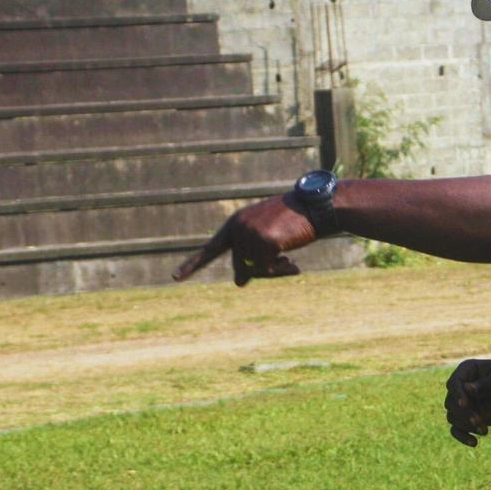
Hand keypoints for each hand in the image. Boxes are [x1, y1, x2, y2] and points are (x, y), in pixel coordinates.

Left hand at [172, 193, 316, 286]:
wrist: (314, 207)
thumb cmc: (293, 221)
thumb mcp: (267, 236)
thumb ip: (250, 253)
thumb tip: (239, 282)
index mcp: (236, 223)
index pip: (211, 249)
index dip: (192, 265)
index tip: (175, 277)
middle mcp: (238, 228)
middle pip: (240, 266)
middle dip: (258, 271)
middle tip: (283, 265)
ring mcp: (250, 234)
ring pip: (255, 270)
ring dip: (275, 270)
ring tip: (290, 259)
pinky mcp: (265, 242)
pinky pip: (268, 270)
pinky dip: (282, 272)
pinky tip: (294, 262)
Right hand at [443, 359, 490, 447]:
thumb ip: (486, 384)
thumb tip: (466, 388)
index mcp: (467, 371)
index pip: (454, 383)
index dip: (457, 394)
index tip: (465, 405)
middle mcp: (461, 387)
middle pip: (451, 402)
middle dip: (464, 414)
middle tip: (479, 421)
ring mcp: (463, 403)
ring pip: (453, 417)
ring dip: (467, 425)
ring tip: (484, 430)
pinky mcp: (467, 418)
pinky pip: (456, 429)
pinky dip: (462, 436)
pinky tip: (474, 443)